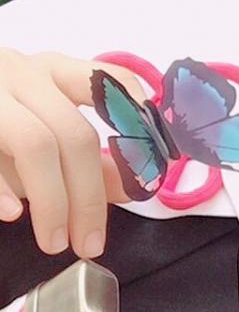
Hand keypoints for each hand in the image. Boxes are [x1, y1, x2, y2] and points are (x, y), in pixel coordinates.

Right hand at [0, 48, 147, 257]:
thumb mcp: (43, 131)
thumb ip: (88, 158)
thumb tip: (133, 184)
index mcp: (54, 70)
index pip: (111, 81)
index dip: (137, 121)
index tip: (151, 166)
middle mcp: (23, 73)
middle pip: (74, 133)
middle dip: (89, 194)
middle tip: (91, 241)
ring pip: (36, 144)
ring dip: (52, 199)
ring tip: (56, 241)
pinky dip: (3, 187)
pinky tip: (12, 213)